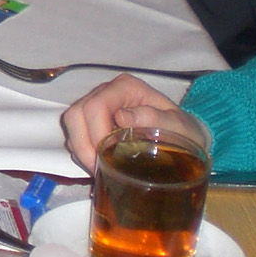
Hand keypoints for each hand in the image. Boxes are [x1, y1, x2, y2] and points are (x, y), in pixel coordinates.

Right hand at [61, 74, 210, 172]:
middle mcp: (106, 92)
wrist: (184, 136)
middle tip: (99, 168)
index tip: (108, 158)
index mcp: (125, 88)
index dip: (96, 134)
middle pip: (76, 114)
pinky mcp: (92, 120)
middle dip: (83, 145)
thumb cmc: (182, 130)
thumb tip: (122, 117)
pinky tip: (99, 163)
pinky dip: (82, 151)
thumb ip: (154, 118)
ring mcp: (96, 105)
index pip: (96, 106)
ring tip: (100, 168)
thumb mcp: (177, 125)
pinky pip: (75, 134)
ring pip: (71, 124)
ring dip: (80, 149)